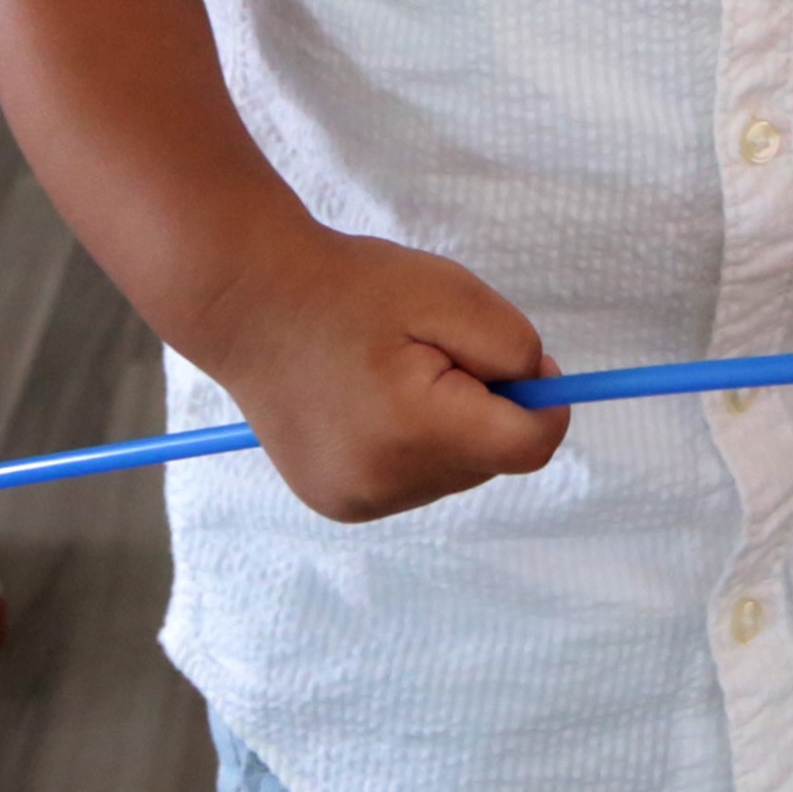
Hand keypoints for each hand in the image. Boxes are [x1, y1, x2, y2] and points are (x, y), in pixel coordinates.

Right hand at [191, 226, 569, 523]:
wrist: (249, 302)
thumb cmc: (352, 288)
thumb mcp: (450, 292)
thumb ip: (513, 346)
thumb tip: (541, 394)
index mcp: (418, 430)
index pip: (527, 447)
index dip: (543, 404)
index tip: (525, 364)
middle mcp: (387, 483)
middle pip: (489, 460)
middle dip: (486, 408)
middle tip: (437, 352)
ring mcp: (358, 501)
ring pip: (453, 473)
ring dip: (449, 429)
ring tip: (394, 373)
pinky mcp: (338, 503)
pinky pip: (412, 481)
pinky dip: (413, 446)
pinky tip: (373, 403)